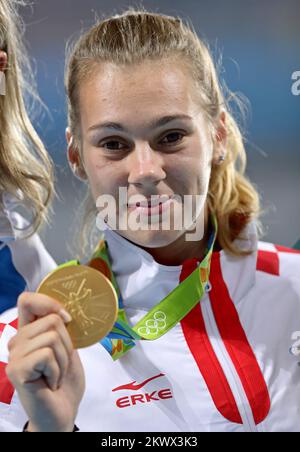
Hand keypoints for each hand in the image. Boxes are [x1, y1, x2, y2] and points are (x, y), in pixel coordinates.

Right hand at [6, 292, 84, 431]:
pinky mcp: (17, 369)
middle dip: (67, 343)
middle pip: (51, 319)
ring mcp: (15, 355)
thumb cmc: (65, 381)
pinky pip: (47, 354)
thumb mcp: (67, 347)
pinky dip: (56, 370)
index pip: (27, 300)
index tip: (66, 318)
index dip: (48, 302)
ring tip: (55, 375)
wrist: (63, 412)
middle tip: (60, 365)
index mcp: (29, 332)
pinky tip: (50, 383)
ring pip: (52, 336)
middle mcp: (17, 340)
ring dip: (63, 359)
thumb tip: (63, 311)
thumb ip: (61, 328)